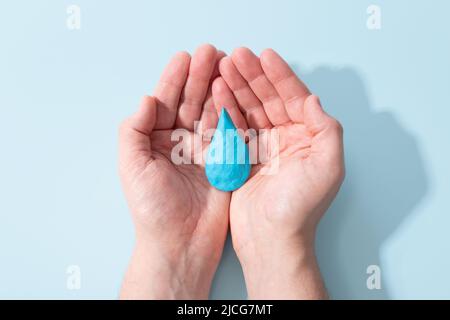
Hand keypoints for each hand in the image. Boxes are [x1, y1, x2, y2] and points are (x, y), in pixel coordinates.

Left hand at [119, 44, 228, 298]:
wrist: (181, 244)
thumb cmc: (152, 209)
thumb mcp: (132, 167)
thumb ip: (134, 131)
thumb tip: (146, 98)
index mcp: (155, 141)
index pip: (165, 103)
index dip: (174, 79)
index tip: (184, 57)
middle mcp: (179, 142)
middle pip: (190, 102)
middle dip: (199, 76)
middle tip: (211, 52)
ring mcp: (203, 151)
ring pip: (211, 112)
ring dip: (217, 88)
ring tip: (226, 64)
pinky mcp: (223, 161)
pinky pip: (228, 132)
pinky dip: (231, 112)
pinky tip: (235, 93)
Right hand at [212, 48, 344, 298]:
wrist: (271, 240)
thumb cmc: (300, 209)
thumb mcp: (328, 168)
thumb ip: (327, 130)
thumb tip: (314, 98)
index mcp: (309, 138)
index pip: (294, 98)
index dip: (280, 75)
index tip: (264, 56)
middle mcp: (287, 139)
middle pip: (270, 99)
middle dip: (253, 76)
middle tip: (237, 56)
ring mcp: (264, 147)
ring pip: (250, 109)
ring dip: (238, 88)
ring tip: (223, 68)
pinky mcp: (244, 158)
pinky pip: (235, 127)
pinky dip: (227, 110)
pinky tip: (218, 93)